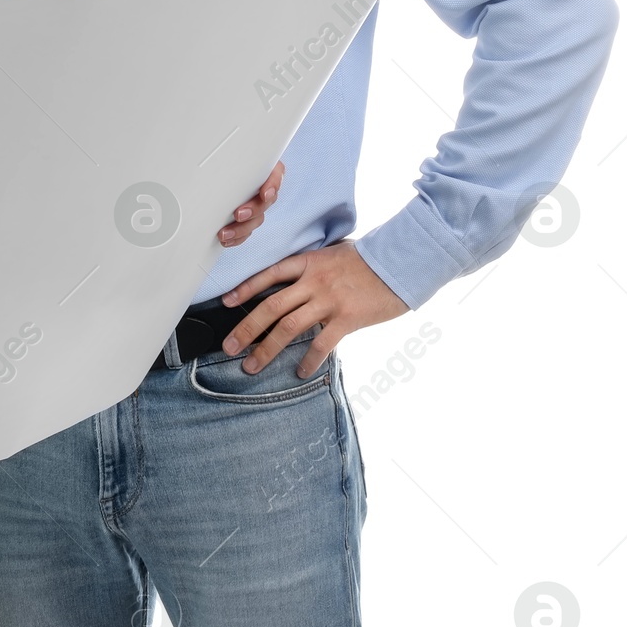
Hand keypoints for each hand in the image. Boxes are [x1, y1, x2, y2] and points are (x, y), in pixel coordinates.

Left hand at [218, 161, 283, 246]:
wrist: (213, 166)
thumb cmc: (222, 158)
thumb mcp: (225, 155)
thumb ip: (224, 155)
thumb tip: (206, 151)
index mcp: (264, 167)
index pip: (276, 174)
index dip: (273, 185)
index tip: (264, 194)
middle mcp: (263, 185)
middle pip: (267, 201)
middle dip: (253, 210)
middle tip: (238, 214)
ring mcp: (256, 203)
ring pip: (257, 219)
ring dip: (242, 228)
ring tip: (225, 233)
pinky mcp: (248, 216)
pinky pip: (247, 230)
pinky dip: (237, 237)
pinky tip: (227, 240)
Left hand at [219, 239, 408, 378]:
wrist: (400, 262)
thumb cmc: (368, 259)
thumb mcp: (334, 254)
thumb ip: (313, 267)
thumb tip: (296, 280)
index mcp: (307, 263)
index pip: (268, 275)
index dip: (245, 289)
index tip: (225, 303)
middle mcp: (313, 282)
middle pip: (271, 307)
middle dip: (246, 329)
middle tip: (228, 347)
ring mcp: (329, 301)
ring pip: (288, 327)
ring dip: (266, 349)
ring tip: (251, 366)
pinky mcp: (346, 319)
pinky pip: (321, 343)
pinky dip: (308, 359)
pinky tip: (300, 372)